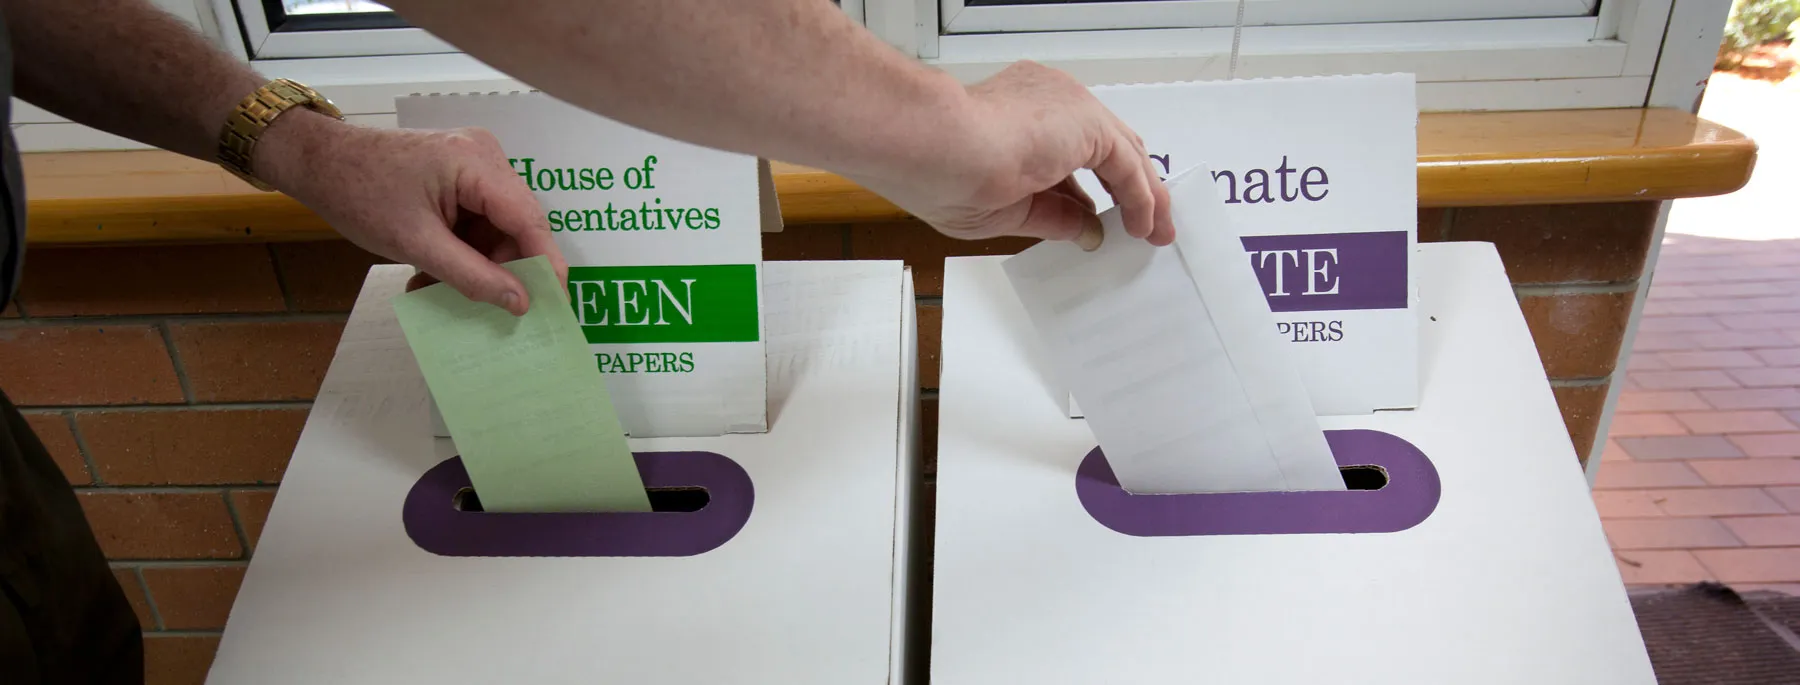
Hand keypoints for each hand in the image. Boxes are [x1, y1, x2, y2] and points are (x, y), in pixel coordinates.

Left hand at [253, 110, 564, 314]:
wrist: (318, 163)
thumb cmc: (359, 194)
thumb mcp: (416, 243)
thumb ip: (472, 275)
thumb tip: (520, 303)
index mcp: (477, 163)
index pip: (529, 219)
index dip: (546, 264)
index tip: (555, 306)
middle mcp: (485, 157)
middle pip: (518, 224)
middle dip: (504, 268)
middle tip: (486, 308)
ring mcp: (474, 165)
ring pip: (498, 228)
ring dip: (477, 264)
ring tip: (440, 289)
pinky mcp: (461, 177)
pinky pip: (479, 221)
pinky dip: (463, 250)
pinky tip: (434, 272)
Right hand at [850, 61, 1174, 248]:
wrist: (932, 147)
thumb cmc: (938, 173)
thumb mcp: (1007, 210)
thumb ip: (1052, 216)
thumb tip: (1088, 231)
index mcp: (1018, 111)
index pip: (1069, 151)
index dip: (1088, 190)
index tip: (1098, 221)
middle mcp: (1049, 100)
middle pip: (1106, 147)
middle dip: (1129, 189)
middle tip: (1142, 226)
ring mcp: (1070, 107)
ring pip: (1123, 153)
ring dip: (1145, 195)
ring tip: (1156, 231)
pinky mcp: (1088, 123)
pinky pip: (1128, 165)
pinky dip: (1142, 196)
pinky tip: (1145, 225)